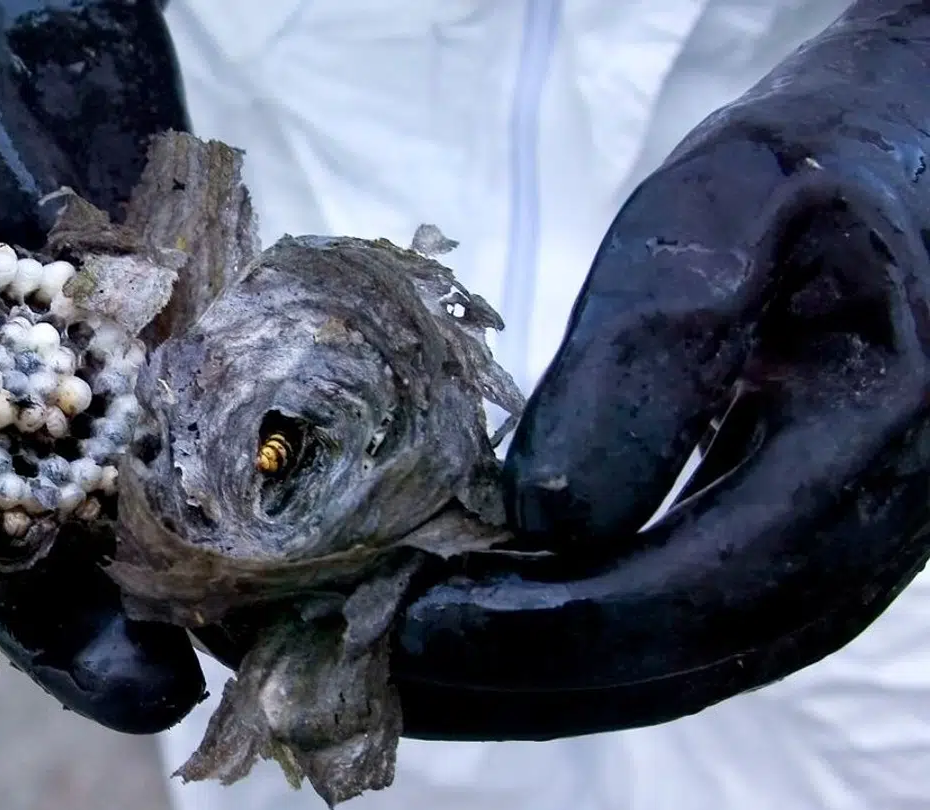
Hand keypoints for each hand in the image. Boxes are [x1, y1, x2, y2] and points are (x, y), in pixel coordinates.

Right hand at [0, 0, 203, 727]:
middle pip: (14, 562)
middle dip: (68, 638)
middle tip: (136, 698)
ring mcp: (76, 390)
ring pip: (117, 517)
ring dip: (167, 591)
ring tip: (221, 649)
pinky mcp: (163, 347)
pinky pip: (198, 430)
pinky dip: (236, 482)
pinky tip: (277, 535)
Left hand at [195, 1, 929, 740]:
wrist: (897, 188)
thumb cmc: (805, 177)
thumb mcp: (728, 210)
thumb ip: (649, 348)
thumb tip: (548, 513)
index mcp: (857, 450)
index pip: (690, 590)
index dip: (544, 626)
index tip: (409, 620)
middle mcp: (851, 544)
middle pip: (667, 664)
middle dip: (504, 677)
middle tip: (356, 661)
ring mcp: (820, 569)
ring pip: (662, 675)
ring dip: (515, 688)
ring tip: (375, 670)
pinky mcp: (774, 567)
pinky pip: (666, 645)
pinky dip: (552, 658)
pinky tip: (455, 644)